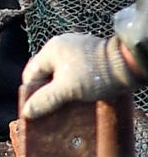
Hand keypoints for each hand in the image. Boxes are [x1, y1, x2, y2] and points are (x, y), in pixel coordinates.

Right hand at [21, 33, 138, 118]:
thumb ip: (44, 100)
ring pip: (62, 72)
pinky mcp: (92, 53)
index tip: (37, 108)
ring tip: (67, 103)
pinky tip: (80, 93)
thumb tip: (27, 112)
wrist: (129, 65)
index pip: (31, 74)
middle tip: (52, 108)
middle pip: (47, 73)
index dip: (32, 93)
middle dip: (48, 91)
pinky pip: (76, 69)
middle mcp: (62, 45)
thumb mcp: (66, 90)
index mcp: (51, 49)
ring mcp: (78, 47)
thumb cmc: (95, 74)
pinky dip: (75, 82)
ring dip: (63, 88)